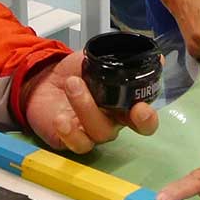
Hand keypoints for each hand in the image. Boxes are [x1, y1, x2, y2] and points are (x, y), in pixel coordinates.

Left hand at [22, 51, 158, 153]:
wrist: (42, 79)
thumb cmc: (72, 72)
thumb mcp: (97, 59)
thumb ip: (122, 58)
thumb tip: (157, 56)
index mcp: (122, 103)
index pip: (144, 117)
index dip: (149, 117)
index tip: (143, 107)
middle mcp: (111, 121)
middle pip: (129, 128)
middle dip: (134, 121)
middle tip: (128, 107)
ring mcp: (91, 132)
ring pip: (101, 132)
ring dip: (87, 107)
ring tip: (72, 84)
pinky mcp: (70, 140)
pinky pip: (77, 143)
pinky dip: (70, 132)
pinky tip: (61, 118)